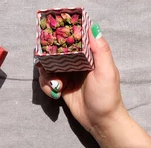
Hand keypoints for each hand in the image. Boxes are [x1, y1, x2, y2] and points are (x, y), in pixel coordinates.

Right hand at [37, 25, 150, 147]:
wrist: (101, 122)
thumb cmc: (107, 97)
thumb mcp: (107, 72)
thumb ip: (101, 50)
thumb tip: (93, 27)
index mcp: (88, 54)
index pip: (73, 37)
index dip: (61, 33)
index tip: (49, 31)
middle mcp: (76, 60)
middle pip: (56, 49)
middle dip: (46, 55)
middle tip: (43, 61)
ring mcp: (67, 72)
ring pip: (48, 64)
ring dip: (46, 73)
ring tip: (54, 83)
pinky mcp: (61, 85)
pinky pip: (47, 79)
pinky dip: (46, 84)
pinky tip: (54, 92)